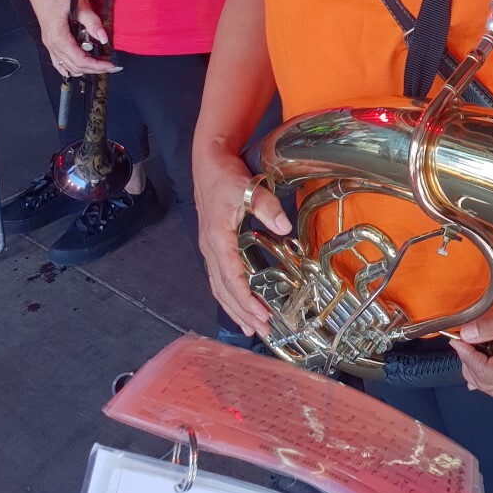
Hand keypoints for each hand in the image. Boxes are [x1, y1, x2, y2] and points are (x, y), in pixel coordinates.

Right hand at [28, 0, 121, 78]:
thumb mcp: (79, 6)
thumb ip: (92, 22)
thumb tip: (103, 38)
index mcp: (59, 38)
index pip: (80, 60)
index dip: (97, 65)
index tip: (110, 65)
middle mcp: (53, 45)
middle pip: (75, 66)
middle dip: (94, 69)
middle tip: (110, 67)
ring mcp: (50, 46)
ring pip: (67, 67)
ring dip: (84, 70)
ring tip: (99, 67)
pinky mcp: (51, 44)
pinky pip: (59, 63)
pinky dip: (70, 69)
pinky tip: (79, 70)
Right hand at [193, 142, 291, 337]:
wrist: (209, 162)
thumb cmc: (224, 175)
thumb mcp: (247, 186)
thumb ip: (266, 205)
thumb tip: (283, 225)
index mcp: (217, 237)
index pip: (231, 276)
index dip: (245, 298)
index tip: (260, 314)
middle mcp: (210, 247)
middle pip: (223, 288)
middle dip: (241, 312)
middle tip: (262, 331)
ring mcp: (210, 247)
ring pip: (219, 286)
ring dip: (234, 308)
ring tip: (251, 327)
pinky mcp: (214, 244)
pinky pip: (219, 276)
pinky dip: (229, 294)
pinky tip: (238, 303)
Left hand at [448, 282, 492, 396]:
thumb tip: (467, 333)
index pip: (490, 374)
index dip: (469, 359)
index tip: (458, 342)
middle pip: (488, 385)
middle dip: (469, 366)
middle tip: (460, 344)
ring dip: (476, 370)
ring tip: (467, 350)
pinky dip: (485, 371)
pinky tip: (477, 361)